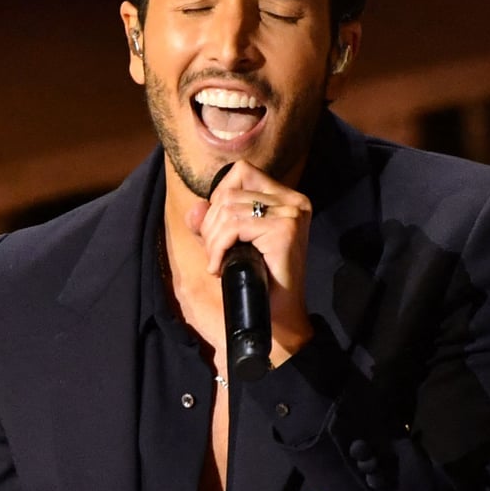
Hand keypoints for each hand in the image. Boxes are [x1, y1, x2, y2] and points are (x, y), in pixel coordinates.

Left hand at [186, 160, 313, 362]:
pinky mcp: (285, 229)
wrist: (277, 318)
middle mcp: (294, 201)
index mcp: (286, 198)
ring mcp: (292, 213)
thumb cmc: (255, 282)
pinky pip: (234, 225)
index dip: (219, 198)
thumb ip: (211, 224)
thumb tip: (195, 207)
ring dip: (213, 240)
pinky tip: (219, 267)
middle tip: (215, 255)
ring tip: (217, 263)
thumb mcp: (228, 246)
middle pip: (229, 192)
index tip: (220, 232)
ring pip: (227, 208)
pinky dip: (218, 247)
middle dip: (211, 225)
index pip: (241, 172)